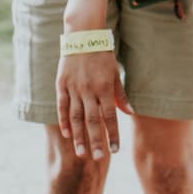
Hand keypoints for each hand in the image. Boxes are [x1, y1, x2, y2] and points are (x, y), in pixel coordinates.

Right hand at [55, 32, 128, 158]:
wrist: (82, 35)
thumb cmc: (102, 55)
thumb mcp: (115, 73)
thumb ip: (121, 94)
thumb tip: (130, 113)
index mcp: (105, 87)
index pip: (110, 116)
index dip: (113, 134)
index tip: (116, 150)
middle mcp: (89, 90)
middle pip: (92, 121)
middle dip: (96, 141)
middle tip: (99, 158)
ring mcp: (74, 88)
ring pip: (76, 117)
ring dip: (79, 136)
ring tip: (81, 153)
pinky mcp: (62, 84)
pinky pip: (62, 106)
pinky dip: (64, 121)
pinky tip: (67, 134)